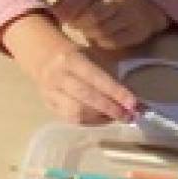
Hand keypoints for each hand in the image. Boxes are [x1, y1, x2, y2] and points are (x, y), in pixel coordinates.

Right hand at [7, 15, 138, 123]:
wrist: (41, 56)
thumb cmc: (76, 56)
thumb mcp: (94, 57)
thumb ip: (113, 76)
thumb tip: (136, 101)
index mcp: (71, 59)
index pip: (96, 78)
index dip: (116, 92)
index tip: (134, 104)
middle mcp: (57, 76)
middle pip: (86, 97)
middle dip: (110, 109)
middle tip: (128, 116)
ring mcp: (49, 92)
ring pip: (76, 112)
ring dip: (100, 118)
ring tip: (116, 117)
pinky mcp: (48, 105)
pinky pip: (70, 119)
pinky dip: (89, 122)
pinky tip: (101, 119)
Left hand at [51, 0, 169, 51]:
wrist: (149, 8)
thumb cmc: (114, 2)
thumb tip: (54, 10)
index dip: (69, 9)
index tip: (61, 17)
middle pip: (93, 15)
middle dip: (79, 23)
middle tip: (75, 27)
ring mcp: (132, 16)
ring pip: (103, 30)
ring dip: (90, 34)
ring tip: (87, 33)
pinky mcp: (138, 32)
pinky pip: (114, 41)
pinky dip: (102, 42)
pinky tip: (100, 39)